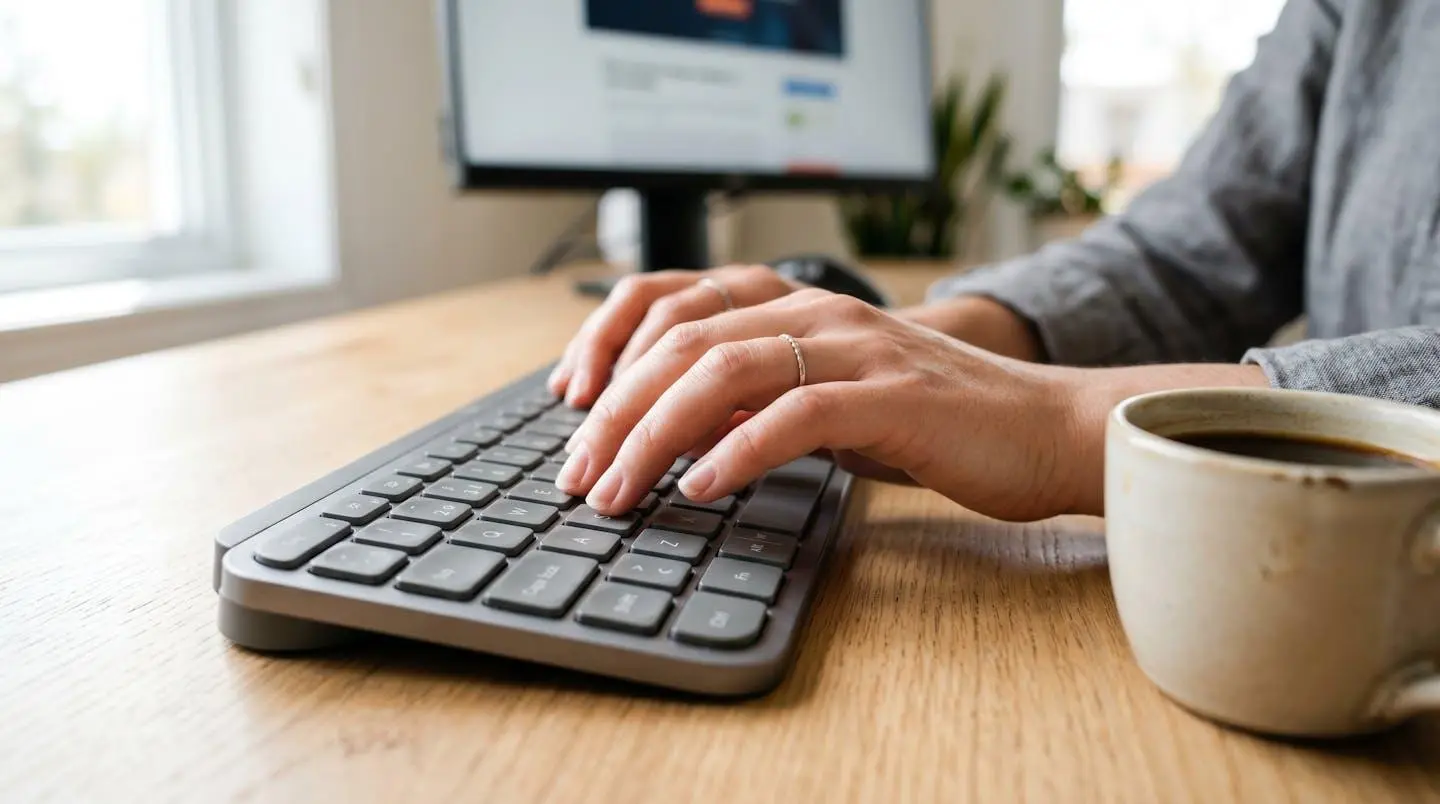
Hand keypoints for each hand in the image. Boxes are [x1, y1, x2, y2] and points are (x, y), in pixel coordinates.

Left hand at [555, 289, 1090, 521]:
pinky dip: (737, 452)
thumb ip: (758, 400)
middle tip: (579, 475)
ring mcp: (856, 347)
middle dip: (614, 411)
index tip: (569, 405)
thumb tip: (677, 428)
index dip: (607, 347)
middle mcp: (817, 311)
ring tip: (620, 490)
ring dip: (656, 435)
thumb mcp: (826, 403)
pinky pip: (796, 414)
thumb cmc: (931, 421)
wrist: (1043, 428)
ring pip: (724, 372)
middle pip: (682, 342)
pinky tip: (701, 488)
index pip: (673, 304)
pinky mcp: (892, 394)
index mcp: (795, 306)